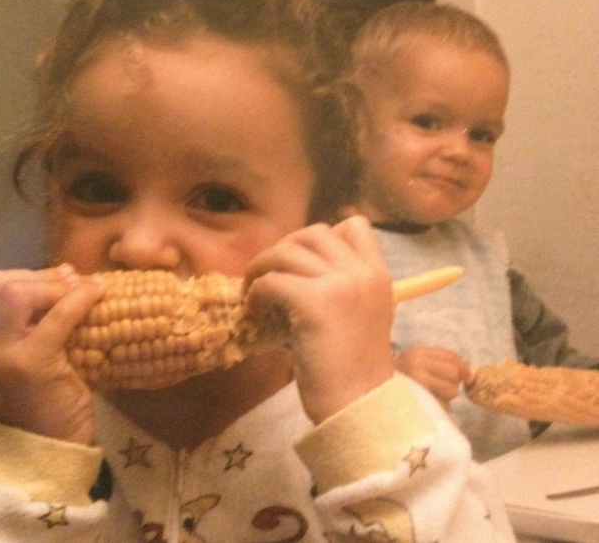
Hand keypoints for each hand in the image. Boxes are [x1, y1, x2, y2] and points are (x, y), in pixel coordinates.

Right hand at [0, 265, 105, 443]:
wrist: (48, 446)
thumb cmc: (41, 397)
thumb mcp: (25, 351)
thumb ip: (31, 316)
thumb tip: (65, 271)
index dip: (22, 274)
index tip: (57, 276)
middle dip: (39, 276)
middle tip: (72, 281)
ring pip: (18, 293)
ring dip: (55, 285)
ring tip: (84, 288)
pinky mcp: (29, 363)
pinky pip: (57, 316)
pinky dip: (81, 298)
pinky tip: (98, 292)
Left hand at [244, 215, 393, 423]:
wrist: (359, 407)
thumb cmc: (355, 369)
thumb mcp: (362, 316)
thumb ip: (341, 287)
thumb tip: (295, 270)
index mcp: (378, 274)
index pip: (354, 225)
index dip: (324, 236)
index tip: (305, 261)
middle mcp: (363, 272)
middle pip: (314, 232)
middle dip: (286, 247)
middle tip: (272, 273)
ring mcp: (340, 285)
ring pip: (288, 251)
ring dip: (263, 266)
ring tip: (254, 290)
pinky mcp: (314, 303)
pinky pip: (272, 280)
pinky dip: (256, 291)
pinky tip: (254, 310)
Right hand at [394, 346, 469, 409]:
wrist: (377, 392)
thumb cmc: (402, 376)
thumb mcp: (417, 361)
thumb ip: (441, 361)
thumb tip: (469, 370)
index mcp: (418, 353)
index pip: (451, 356)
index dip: (462, 366)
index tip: (464, 375)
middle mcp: (417, 365)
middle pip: (454, 373)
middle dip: (453, 382)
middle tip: (442, 386)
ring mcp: (418, 384)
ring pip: (452, 391)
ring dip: (447, 396)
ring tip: (433, 395)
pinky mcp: (421, 402)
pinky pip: (443, 405)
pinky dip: (440, 406)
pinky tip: (427, 404)